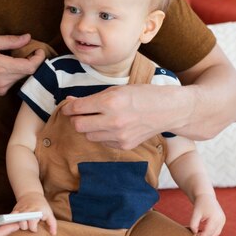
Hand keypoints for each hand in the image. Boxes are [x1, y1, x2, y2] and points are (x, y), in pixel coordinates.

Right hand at [0, 33, 45, 95]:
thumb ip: (10, 40)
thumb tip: (27, 38)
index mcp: (1, 67)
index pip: (30, 67)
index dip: (38, 58)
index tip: (38, 50)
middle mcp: (4, 81)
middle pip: (28, 72)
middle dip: (32, 60)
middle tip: (29, 49)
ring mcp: (2, 88)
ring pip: (21, 77)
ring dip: (22, 66)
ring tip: (16, 56)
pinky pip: (13, 81)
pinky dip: (14, 72)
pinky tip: (5, 65)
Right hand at [13, 192, 56, 234]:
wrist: (31, 194)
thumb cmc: (42, 206)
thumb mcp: (49, 213)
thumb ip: (52, 224)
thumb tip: (53, 234)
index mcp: (37, 212)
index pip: (32, 224)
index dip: (33, 229)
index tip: (35, 228)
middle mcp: (28, 210)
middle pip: (23, 224)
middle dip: (25, 227)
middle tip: (29, 225)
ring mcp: (20, 209)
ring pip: (16, 221)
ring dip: (19, 224)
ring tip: (24, 223)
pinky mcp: (15, 209)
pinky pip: (11, 218)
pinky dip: (13, 221)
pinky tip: (16, 222)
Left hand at [62, 84, 183, 148]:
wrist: (168, 110)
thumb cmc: (142, 95)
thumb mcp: (117, 89)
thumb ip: (93, 98)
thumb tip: (70, 102)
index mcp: (110, 102)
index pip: (77, 108)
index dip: (68, 107)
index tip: (67, 107)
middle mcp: (113, 121)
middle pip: (78, 125)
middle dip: (76, 119)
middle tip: (80, 114)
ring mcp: (119, 136)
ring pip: (89, 136)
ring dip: (89, 128)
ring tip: (99, 119)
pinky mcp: (124, 145)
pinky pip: (103, 142)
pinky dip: (102, 135)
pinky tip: (112, 126)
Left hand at [189, 194, 225, 235]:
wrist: (206, 196)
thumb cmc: (200, 205)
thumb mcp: (195, 213)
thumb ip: (193, 224)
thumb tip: (195, 233)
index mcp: (214, 217)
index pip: (208, 232)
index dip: (201, 235)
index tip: (194, 234)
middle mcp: (221, 220)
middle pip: (213, 234)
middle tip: (196, 234)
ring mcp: (223, 220)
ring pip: (216, 234)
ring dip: (208, 235)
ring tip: (199, 232)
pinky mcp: (223, 221)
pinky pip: (217, 230)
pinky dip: (211, 232)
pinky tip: (203, 230)